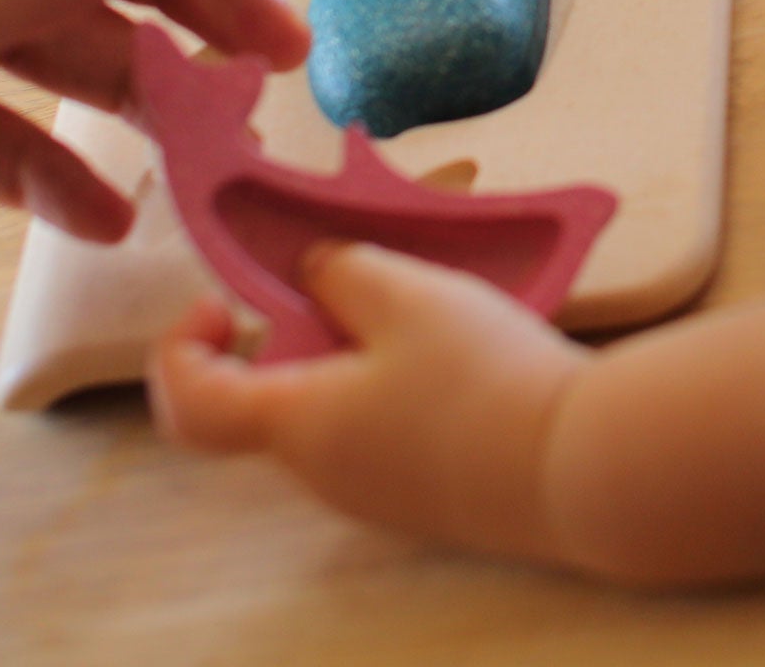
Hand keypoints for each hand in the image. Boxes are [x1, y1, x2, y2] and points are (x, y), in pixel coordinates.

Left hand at [151, 242, 585, 560]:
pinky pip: (377, 429)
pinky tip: (448, 344)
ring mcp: (377, 493)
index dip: (182, 348)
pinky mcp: (427, 495)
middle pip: (268, 396)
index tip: (225, 299)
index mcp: (297, 425)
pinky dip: (387, 377)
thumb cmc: (481, 377)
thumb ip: (340, 270)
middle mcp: (324, 473)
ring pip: (328, 407)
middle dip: (291, 326)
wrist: (582, 468)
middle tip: (346, 274)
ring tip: (412, 296)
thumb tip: (309, 273)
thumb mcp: (403, 292)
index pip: (191, 406)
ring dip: (347, 347)